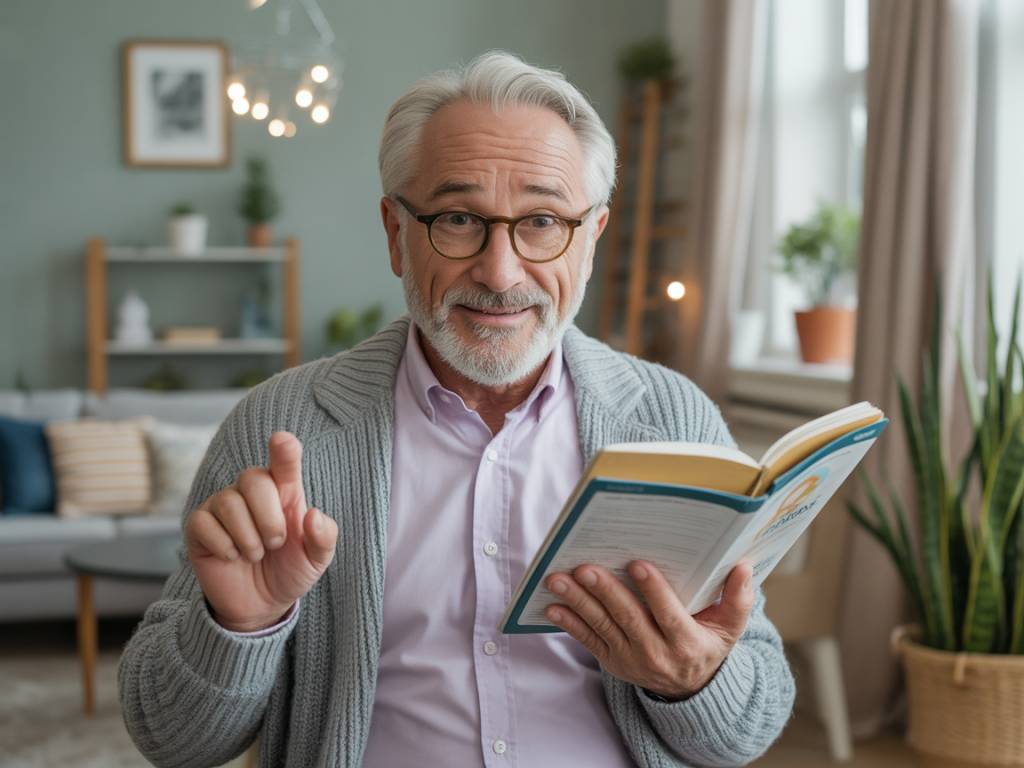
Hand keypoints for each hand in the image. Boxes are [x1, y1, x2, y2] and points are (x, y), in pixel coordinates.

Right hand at [185, 431, 337, 631]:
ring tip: (255, 555)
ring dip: (247, 537)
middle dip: (268, 517)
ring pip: (229, 502)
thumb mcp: (316, 559)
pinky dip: (223, 546)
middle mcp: (252, 492)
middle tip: (275, 543)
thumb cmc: (290, 570)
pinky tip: (232, 558)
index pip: (283, 461)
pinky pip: (203, 523)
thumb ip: (323, 537)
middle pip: (253, 478)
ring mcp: (222, 506)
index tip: (282, 440)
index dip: (283, 449)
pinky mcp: (199, 526)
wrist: (261, 605)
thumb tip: (313, 515)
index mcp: (284, 491)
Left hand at [544, 561, 753, 699]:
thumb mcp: (731, 627)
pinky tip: (552, 606)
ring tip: (559, 579)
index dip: (654, 591)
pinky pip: (588, 641)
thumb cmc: (709, 645)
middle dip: (605, 592)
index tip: (637, 564)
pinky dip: (569, 623)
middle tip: (585, 568)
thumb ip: (738, 597)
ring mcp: (630, 660)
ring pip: (602, 627)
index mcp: (688, 643)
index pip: (669, 616)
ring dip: (578, 602)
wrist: (689, 689)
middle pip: (628, 619)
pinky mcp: (612, 661)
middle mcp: (657, 655)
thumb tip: (744, 565)